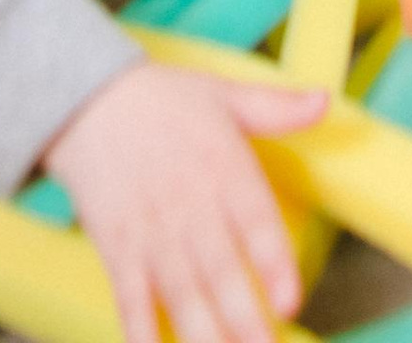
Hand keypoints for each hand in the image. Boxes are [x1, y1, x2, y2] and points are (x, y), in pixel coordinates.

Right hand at [45, 60, 321, 342]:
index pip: (255, 223)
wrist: (87, 99)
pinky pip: (131, 300)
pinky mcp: (118, 250)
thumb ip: (277, 108)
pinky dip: (142, 333)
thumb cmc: (163, 100)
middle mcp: (190, 206)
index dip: (273, 265)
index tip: (290, 302)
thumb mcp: (224, 94)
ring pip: (182, 296)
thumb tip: (325, 101)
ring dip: (204, 336)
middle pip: (221, 274)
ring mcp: (152, 233)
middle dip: (245, 322)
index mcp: (223, 168)